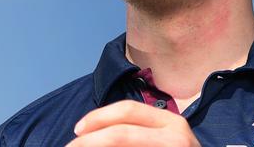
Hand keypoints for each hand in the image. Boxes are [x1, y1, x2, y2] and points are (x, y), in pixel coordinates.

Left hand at [66, 100, 200, 145]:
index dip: (99, 117)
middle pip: (122, 132)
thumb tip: (92, 134)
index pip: (128, 111)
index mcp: (171, 123)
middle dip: (90, 140)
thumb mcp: (163, 141)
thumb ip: (137, 134)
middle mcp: (176, 136)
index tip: (77, 129)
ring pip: (124, 145)